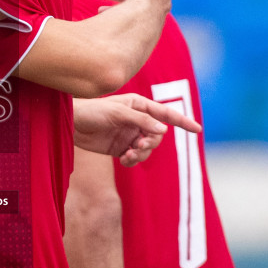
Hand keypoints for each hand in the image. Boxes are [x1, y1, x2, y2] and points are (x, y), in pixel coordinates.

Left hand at [73, 93, 199, 167]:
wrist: (70, 123)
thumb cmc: (91, 111)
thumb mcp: (117, 113)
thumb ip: (140, 120)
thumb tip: (163, 129)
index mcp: (139, 106)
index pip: (166, 114)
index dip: (183, 121)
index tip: (198, 130)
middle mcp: (137, 120)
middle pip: (158, 135)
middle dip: (151, 142)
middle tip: (139, 145)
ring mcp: (130, 135)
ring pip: (148, 149)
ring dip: (142, 154)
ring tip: (128, 155)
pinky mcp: (120, 148)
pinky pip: (135, 157)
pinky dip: (133, 160)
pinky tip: (124, 160)